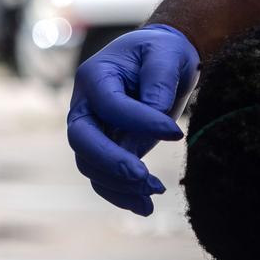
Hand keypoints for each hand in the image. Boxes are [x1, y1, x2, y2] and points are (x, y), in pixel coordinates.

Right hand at [66, 24, 197, 214]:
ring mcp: (94, 130)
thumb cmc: (162, 52)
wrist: (161, 59)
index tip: (176, 133)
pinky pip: (104, 177)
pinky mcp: (109, 148)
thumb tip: (155, 123)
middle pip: (83, 141)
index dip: (141, 121)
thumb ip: (158, 84)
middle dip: (112, 163)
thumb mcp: (165, 56)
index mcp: (94, 77)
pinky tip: (145, 207)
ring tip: (154, 191)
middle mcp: (86, 106)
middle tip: (144, 177)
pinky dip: (121, 195)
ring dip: (119, 185)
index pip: (110, 105)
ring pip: (91, 166)